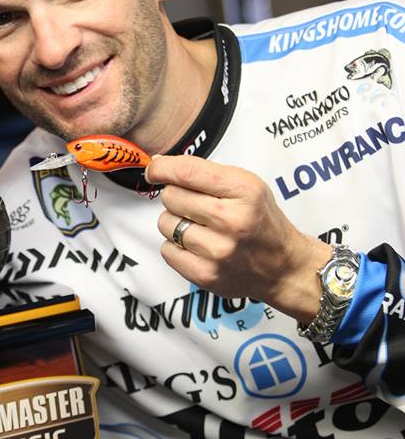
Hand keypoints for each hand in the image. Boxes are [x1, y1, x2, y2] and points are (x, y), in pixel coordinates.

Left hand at [145, 155, 331, 323]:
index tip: (155, 170)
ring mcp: (218, 250)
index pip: (187, 172)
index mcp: (244, 191)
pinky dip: (176, 246)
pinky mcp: (206, 274)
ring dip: (175, 222)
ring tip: (199, 227)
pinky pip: (167, 251)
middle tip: (195, 205)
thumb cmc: (262, 221)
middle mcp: (232, 220)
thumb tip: (160, 164)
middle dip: (176, 196)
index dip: (162, 168)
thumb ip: (206, 172)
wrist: (283, 266)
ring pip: (166, 223)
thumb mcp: (247, 185)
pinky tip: (197, 246)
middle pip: (172, 196)